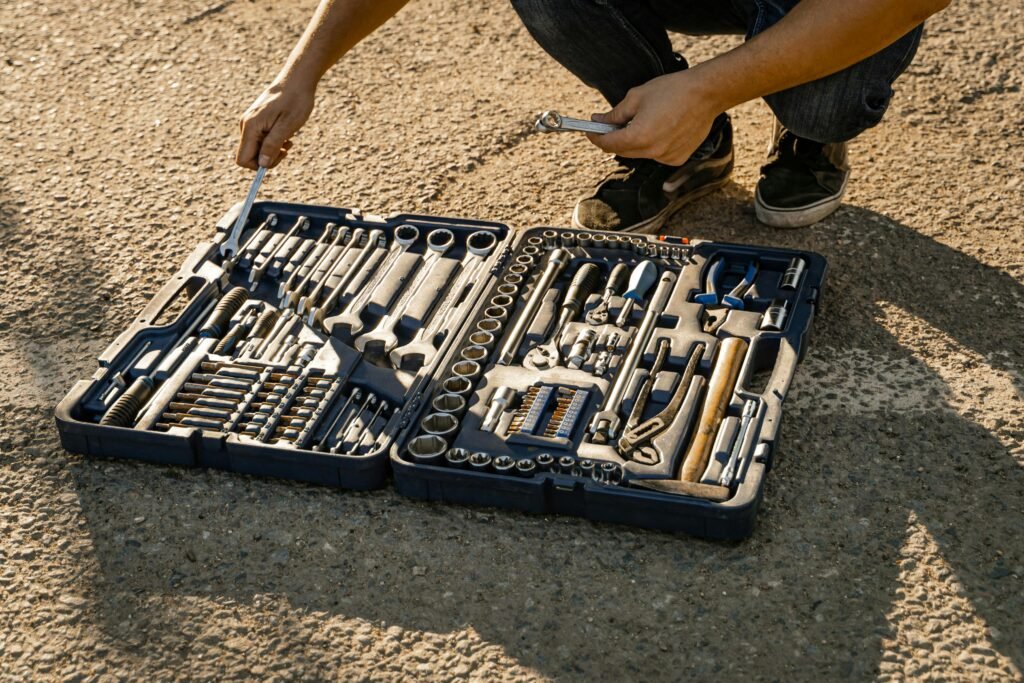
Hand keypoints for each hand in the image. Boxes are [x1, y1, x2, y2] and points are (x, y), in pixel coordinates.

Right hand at [236, 82, 314, 169]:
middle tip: (286, 149)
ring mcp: (250, 123)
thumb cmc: (295, 101)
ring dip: (273, 150)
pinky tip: (286, 136)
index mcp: (250, 126)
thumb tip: (262, 164)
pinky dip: (273, 142)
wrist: (296, 81)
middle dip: (268, 158)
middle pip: (250, 156)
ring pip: (256, 149)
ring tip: (288, 141)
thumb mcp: (287, 126)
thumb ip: (272, 145)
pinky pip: (260, 140)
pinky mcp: (256, 121)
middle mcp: (245, 125)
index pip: (243, 159)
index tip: (277, 158)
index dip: (258, 166)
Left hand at [586, 69, 723, 165]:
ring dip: (634, 141)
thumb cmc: (672, 90)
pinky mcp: (677, 158)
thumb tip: (599, 121)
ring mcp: (666, 158)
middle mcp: (652, 152)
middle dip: (613, 139)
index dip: (596, 138)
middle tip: (610, 125)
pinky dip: (652, 145)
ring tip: (639, 122)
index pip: (608, 144)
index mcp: (638, 137)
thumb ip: (615, 114)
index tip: (590, 131)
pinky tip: (659, 128)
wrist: (706, 94)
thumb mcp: (637, 97)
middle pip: (622, 151)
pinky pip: (656, 154)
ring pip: (639, 154)